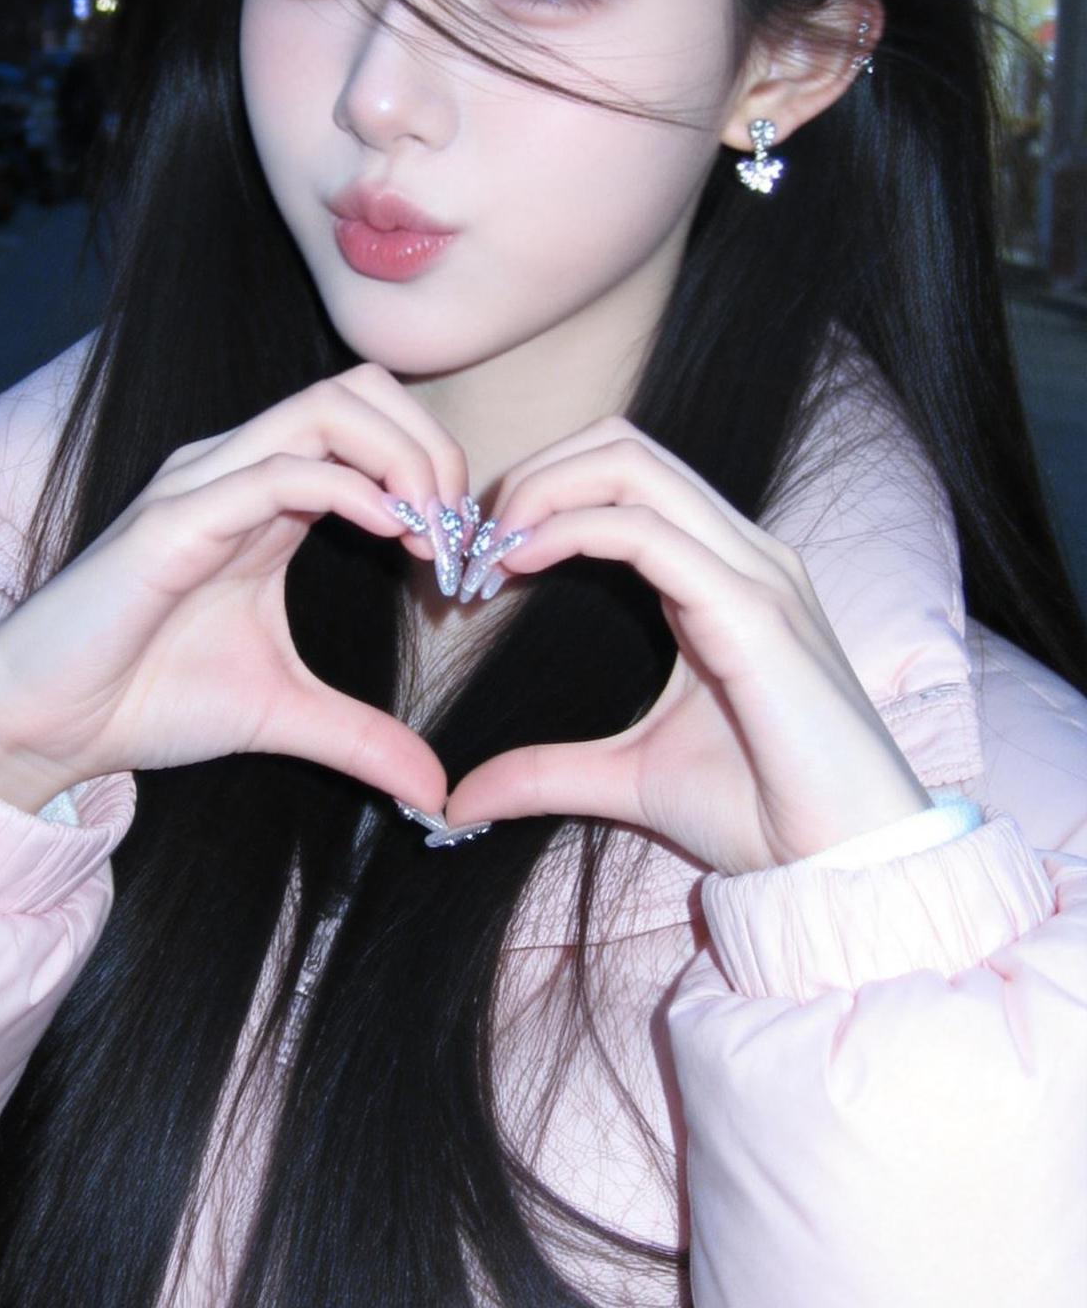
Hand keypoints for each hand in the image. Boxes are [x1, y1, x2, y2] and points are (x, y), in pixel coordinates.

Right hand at [0, 363, 464, 817]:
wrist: (46, 726)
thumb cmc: (145, 699)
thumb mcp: (284, 715)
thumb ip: (362, 739)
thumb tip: (435, 791)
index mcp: (264, 496)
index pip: (370, 424)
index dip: (436, 472)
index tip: (464, 557)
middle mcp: (235, 470)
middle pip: (361, 390)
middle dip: (433, 448)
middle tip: (460, 537)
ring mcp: (202, 485)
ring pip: (326, 408)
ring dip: (404, 459)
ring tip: (433, 535)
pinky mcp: (172, 521)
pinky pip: (276, 472)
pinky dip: (350, 490)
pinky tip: (393, 536)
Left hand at [441, 418, 931, 875]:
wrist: (845, 861)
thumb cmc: (763, 812)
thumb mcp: (628, 781)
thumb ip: (546, 773)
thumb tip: (461, 799)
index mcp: (724, 573)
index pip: (626, 474)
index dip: (543, 492)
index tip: (482, 560)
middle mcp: (745, 553)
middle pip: (624, 446)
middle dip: (535, 475)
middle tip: (476, 545)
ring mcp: (755, 573)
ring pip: (634, 466)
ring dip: (544, 490)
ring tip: (492, 551)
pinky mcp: (755, 611)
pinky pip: (649, 532)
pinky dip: (572, 528)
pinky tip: (522, 562)